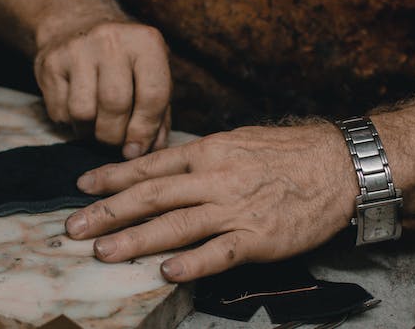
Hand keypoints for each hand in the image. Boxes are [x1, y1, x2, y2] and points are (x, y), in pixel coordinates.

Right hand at [34, 21, 171, 158]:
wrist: (77, 25)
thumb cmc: (124, 62)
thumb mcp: (150, 77)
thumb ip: (157, 116)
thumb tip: (143, 152)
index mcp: (146, 42)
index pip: (152, 95)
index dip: (145, 130)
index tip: (136, 149)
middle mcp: (111, 39)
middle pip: (115, 105)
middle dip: (115, 136)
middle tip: (115, 142)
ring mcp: (77, 49)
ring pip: (83, 113)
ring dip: (90, 132)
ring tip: (96, 127)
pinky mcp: (51, 62)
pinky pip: (60, 112)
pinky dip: (70, 124)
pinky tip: (78, 111)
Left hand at [64, 124, 359, 281]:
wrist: (340, 165)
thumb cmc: (289, 153)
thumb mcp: (238, 141)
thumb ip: (201, 158)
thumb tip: (164, 168)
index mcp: (209, 153)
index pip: (151, 166)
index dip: (113, 177)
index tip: (82, 187)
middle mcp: (215, 179)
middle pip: (152, 196)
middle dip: (108, 212)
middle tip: (74, 228)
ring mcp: (235, 209)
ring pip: (176, 225)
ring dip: (136, 239)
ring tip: (103, 252)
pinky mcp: (258, 237)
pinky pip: (219, 252)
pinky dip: (192, 263)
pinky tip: (166, 272)